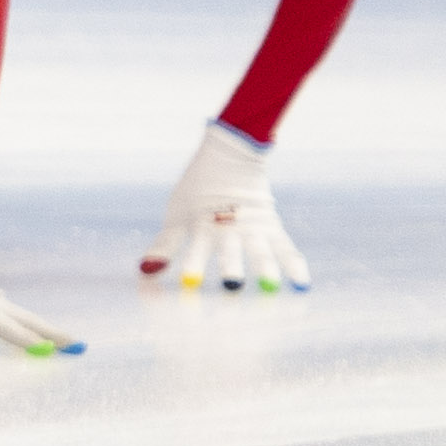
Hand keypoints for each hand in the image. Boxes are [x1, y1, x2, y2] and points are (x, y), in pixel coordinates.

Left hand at [0, 195, 81, 353]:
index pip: (12, 332)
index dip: (31, 345)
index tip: (53, 356)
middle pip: (30, 322)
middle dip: (54, 336)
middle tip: (78, 349)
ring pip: (20, 313)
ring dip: (40, 327)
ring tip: (60, 342)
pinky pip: (4, 304)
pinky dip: (19, 316)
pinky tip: (20, 322)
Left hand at [142, 120, 309, 290]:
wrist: (229, 157)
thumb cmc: (196, 194)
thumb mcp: (176, 217)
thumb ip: (165, 246)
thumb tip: (144, 273)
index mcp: (199, 225)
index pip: (194, 248)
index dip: (191, 265)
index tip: (189, 284)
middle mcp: (226, 228)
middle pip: (229, 251)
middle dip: (230, 269)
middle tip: (232, 287)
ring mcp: (251, 228)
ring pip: (258, 250)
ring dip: (264, 268)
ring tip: (269, 287)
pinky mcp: (271, 227)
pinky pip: (285, 248)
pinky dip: (294, 265)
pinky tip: (301, 286)